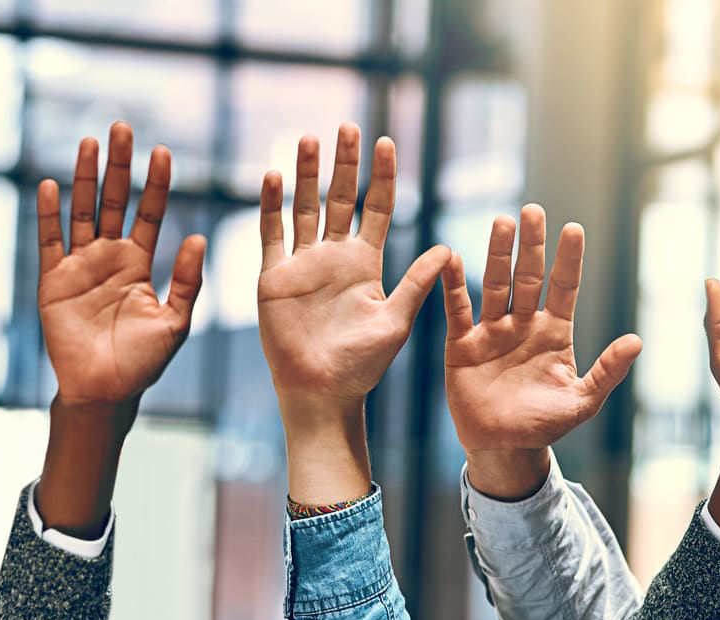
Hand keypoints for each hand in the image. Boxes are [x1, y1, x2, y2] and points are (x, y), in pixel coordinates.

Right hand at [37, 123, 205, 407]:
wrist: (104, 393)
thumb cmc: (142, 363)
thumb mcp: (174, 321)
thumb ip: (186, 281)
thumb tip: (198, 238)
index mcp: (139, 264)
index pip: (150, 214)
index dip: (156, 184)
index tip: (162, 152)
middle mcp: (109, 257)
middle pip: (114, 201)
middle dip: (118, 166)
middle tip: (122, 128)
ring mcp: (79, 266)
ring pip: (82, 212)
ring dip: (85, 178)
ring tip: (89, 143)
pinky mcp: (53, 281)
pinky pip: (49, 242)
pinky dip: (48, 215)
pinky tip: (50, 186)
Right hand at [257, 123, 449, 408]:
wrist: (321, 392)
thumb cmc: (362, 365)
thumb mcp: (397, 321)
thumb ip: (417, 283)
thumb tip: (449, 248)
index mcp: (366, 263)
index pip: (376, 207)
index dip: (381, 176)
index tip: (386, 142)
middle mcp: (334, 256)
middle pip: (340, 198)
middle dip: (344, 163)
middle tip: (348, 126)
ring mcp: (302, 264)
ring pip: (304, 207)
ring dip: (306, 174)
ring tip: (308, 138)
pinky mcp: (274, 277)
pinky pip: (271, 234)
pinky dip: (270, 206)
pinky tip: (271, 177)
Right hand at [442, 206, 640, 497]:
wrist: (502, 448)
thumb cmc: (544, 427)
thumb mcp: (582, 402)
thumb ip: (607, 372)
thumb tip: (636, 341)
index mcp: (554, 334)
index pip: (563, 288)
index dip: (568, 259)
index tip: (573, 229)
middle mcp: (523, 325)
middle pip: (528, 277)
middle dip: (531, 245)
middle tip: (533, 211)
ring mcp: (492, 331)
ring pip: (495, 284)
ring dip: (497, 254)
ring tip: (501, 222)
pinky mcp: (462, 344)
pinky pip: (457, 309)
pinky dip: (453, 285)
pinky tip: (451, 257)